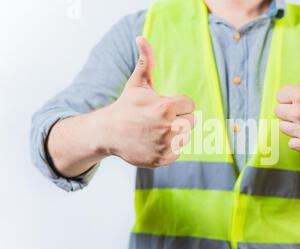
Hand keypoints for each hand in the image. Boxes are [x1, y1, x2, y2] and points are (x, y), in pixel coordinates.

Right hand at [99, 37, 195, 167]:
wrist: (108, 133)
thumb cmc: (126, 106)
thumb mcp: (137, 83)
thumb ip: (146, 60)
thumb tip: (141, 37)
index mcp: (166, 108)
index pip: (190, 105)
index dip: (177, 105)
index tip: (162, 106)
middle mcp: (168, 128)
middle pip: (191, 121)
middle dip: (178, 118)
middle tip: (158, 119)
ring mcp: (166, 146)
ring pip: (185, 136)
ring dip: (175, 133)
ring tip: (156, 130)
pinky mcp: (163, 159)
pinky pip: (178, 151)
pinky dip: (169, 148)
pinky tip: (155, 142)